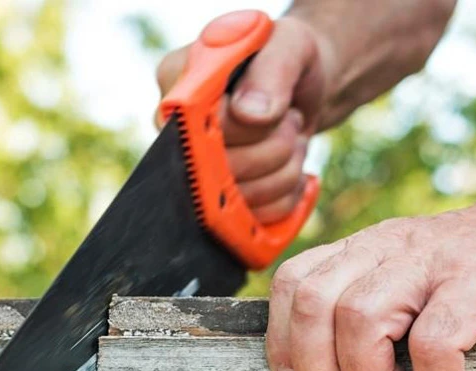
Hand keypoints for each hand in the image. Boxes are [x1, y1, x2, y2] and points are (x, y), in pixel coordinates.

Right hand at [156, 15, 334, 222]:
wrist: (303, 87)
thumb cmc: (289, 58)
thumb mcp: (289, 46)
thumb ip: (271, 71)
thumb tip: (250, 115)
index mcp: (175, 79)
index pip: (196, 125)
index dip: (244, 131)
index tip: (278, 116)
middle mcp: (173, 128)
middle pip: (218, 170)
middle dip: (275, 148)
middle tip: (291, 120)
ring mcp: (191, 169)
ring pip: (239, 200)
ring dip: (284, 171)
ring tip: (291, 139)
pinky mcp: (217, 200)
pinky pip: (253, 219)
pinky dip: (286, 196)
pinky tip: (290, 168)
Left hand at [266, 183, 475, 370]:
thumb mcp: (418, 273)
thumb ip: (378, 305)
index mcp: (369, 248)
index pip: (292, 283)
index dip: (283, 343)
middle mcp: (391, 248)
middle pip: (311, 304)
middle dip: (321, 369)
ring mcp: (435, 262)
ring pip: (358, 318)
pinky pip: (435, 337)